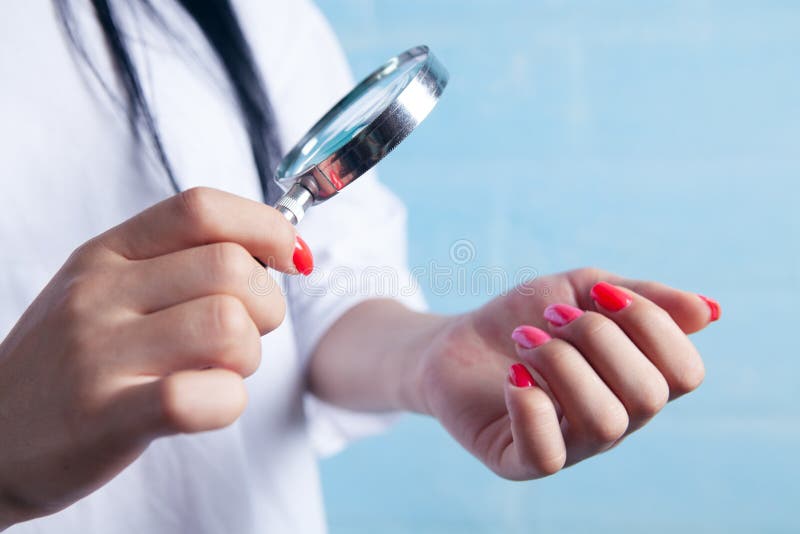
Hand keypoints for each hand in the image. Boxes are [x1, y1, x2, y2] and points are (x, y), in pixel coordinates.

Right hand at [0, 187, 307, 526]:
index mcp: (107, 253)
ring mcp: (99, 354)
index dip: (266, 227)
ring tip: (218, 371)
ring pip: (228, 327)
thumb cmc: (73, 364)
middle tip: (246, 334)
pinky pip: (202, 396)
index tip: (292, 257)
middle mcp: (99, 293)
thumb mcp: (107, 292)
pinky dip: (227, 402)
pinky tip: (206, 405)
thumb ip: (180, 264)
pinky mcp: (105, 418)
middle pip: (231, 269)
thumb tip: (281, 249)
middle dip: (267, 306)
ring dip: (248, 356)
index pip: (201, 208)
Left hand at [413, 267, 717, 479]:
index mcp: (638, 381)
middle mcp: (615, 421)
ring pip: (603, 422)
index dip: (649, 324)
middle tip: (549, 317)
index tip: (597, 293)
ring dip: (561, 365)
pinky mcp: (518, 459)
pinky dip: (531, 407)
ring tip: (524, 340)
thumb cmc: (528, 317)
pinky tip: (513, 375)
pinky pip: (546, 454)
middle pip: (647, 396)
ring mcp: (569, 446)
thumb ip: (642, 297)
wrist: (458, 339)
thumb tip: (710, 311)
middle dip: (597, 339)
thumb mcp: (583, 290)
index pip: (685, 371)